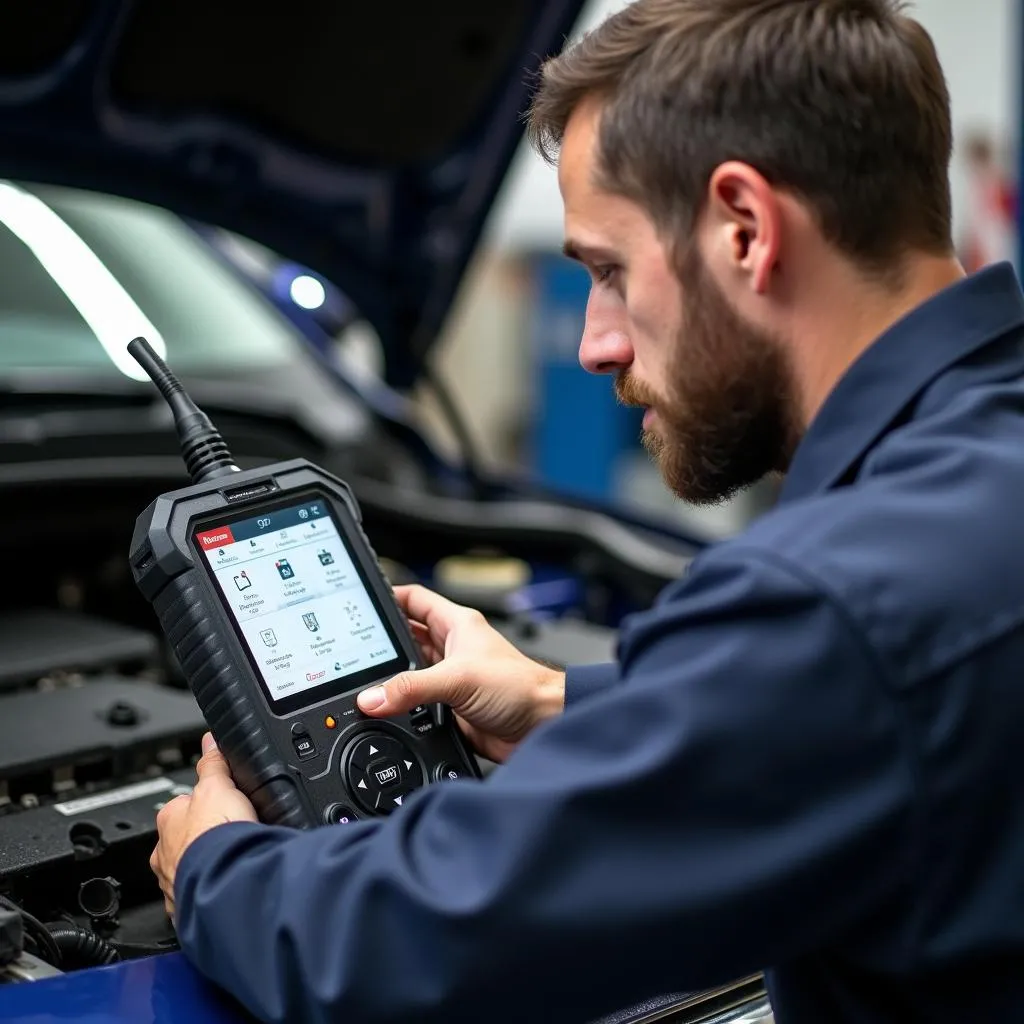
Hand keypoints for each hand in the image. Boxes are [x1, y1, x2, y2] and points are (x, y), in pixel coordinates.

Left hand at [150, 733, 257, 919]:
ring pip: (187, 870)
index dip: (204, 805)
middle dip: (201, 841)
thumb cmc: (217, 835)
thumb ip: (213, 764)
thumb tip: (209, 741)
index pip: (182, 806)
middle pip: (183, 840)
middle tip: (228, 837)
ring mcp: (173, 882)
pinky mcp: (187, 907)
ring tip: (230, 863)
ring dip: (204, 867)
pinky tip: (226, 886)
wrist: (227, 880)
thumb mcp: (219, 785)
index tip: (220, 808)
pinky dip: (209, 891)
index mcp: (169, 819)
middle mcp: (164, 853)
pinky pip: (196, 896)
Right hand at [356, 584, 564, 762]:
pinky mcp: (449, 710)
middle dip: (380, 647)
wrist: (544, 727)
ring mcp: (449, 680)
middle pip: (404, 640)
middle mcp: (452, 649)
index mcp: (457, 625)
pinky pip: (415, 706)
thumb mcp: (460, 679)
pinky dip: (400, 711)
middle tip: (352, 653)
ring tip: (364, 685)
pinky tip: (387, 714)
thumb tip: (372, 697)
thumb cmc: (522, 688)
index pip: (414, 600)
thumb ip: (412, 688)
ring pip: (407, 675)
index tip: (359, 604)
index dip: (387, 597)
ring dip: (390, 682)